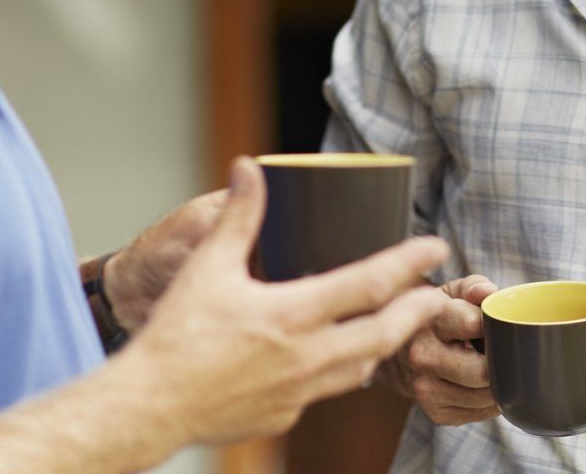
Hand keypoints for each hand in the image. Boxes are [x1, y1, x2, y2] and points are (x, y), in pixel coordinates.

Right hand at [113, 157, 449, 452]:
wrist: (149, 406)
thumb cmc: (176, 337)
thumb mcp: (208, 267)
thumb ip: (237, 216)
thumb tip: (248, 169)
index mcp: (293, 314)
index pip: (370, 284)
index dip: (410, 263)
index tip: (436, 247)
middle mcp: (307, 357)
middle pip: (385, 334)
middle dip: (417, 312)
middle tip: (435, 295)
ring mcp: (299, 393)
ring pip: (361, 368)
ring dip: (383, 344)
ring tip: (395, 324)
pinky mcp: (285, 416)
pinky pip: (325, 391)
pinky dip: (339, 371)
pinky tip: (331, 358)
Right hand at [383, 274, 498, 424]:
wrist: (399, 353)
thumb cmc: (435, 316)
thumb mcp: (450, 292)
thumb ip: (473, 286)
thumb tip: (488, 293)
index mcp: (428, 319)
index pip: (472, 324)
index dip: (495, 325)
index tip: (500, 324)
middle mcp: (421, 356)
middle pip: (482, 372)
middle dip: (501, 363)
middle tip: (506, 352)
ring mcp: (425, 388)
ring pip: (483, 396)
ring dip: (499, 385)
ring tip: (495, 367)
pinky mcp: (434, 412)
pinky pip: (478, 413)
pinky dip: (489, 402)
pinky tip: (483, 385)